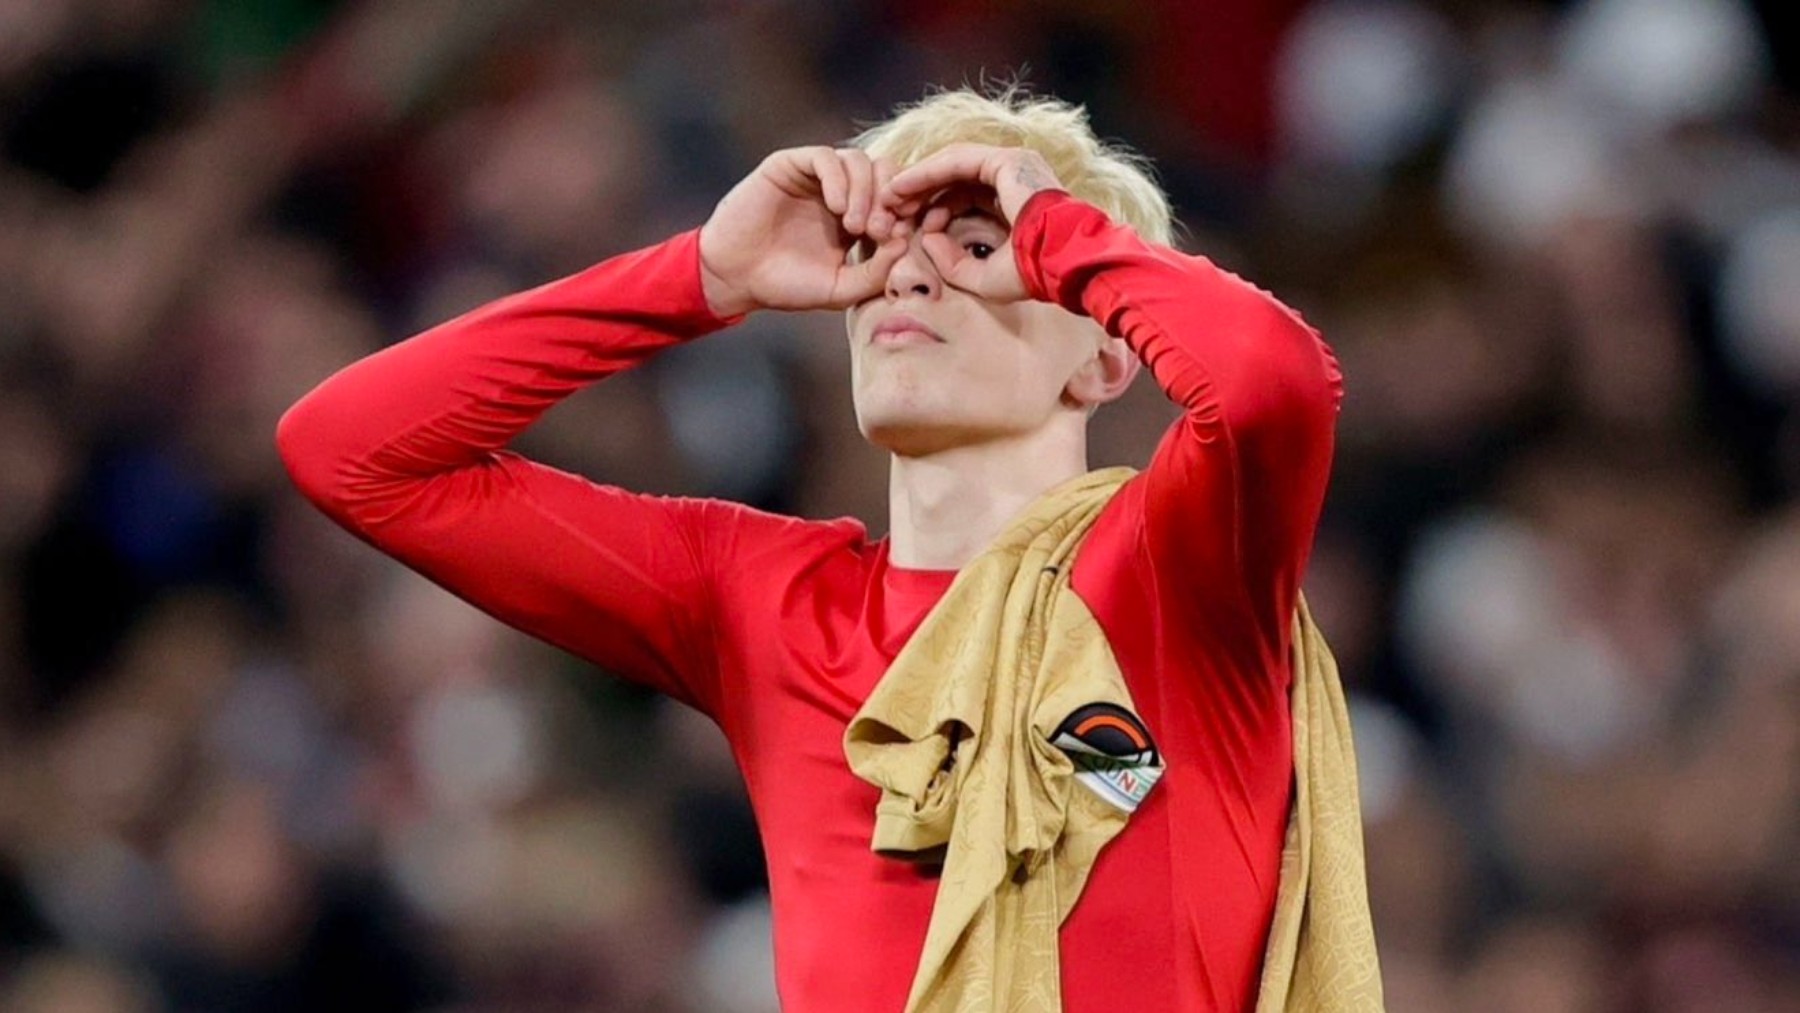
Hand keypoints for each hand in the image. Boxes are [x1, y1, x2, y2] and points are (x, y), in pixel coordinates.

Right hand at [699, 147, 910, 316]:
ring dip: (865, 191)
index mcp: (856, 217)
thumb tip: (904, 242)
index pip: (893, 198)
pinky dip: (838, 178)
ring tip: (855, 225)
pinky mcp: (790, 165)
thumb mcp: (840, 288)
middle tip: (878, 230)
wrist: (736, 277)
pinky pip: (824, 157)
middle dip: (888, 199)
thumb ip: (875, 272)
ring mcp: (815, 177)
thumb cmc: (786, 285)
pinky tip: (838, 207)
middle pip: (882, 172)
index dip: (902, 214)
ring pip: (857, 160)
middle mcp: (839, 191)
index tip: (898, 239)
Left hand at [882, 144, 1065, 302]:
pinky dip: (926, 173)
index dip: (932, 210)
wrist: (1061, 262)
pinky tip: (901, 188)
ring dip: (917, 182)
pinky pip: (955, 161)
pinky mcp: (1005, 160)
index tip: (906, 228)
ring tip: (889, 199)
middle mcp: (1014, 176)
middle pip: (954, 179)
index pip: (964, 196)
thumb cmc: (1032, 274)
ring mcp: (1012, 163)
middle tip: (889, 211)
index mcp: (1015, 200)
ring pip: (950, 166)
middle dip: (919, 194)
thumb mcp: (983, 277)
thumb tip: (928, 240)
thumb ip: (953, 263)